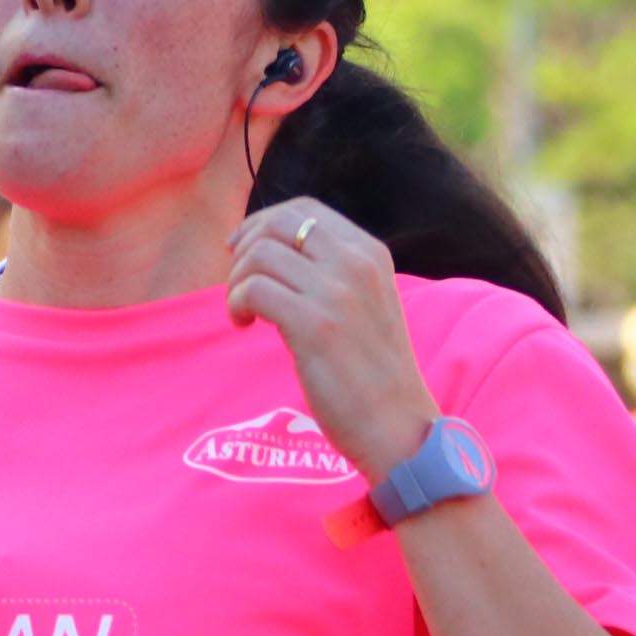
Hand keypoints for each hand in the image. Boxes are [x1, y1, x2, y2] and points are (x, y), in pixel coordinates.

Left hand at [225, 198, 439, 482]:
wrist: (399, 425)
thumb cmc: (375, 374)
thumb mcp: (367, 304)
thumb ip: (333, 274)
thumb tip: (271, 252)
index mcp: (371, 254)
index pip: (304, 210)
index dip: (263, 223)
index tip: (243, 249)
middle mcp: (357, 263)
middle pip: (277, 224)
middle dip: (245, 247)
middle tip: (236, 282)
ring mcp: (337, 293)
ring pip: (260, 254)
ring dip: (237, 281)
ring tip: (243, 312)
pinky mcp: (314, 326)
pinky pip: (254, 289)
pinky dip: (237, 303)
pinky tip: (244, 325)